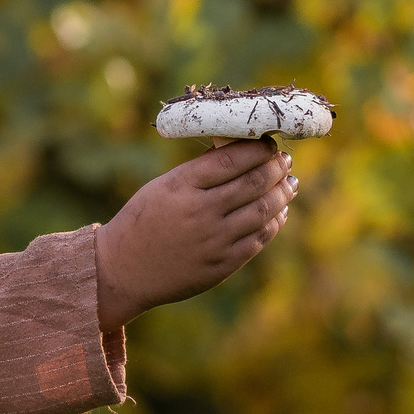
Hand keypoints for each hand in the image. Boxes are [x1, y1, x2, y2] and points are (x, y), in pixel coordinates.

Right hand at [94, 139, 296, 330]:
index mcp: (183, 186)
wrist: (124, 270)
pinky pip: (259, 239)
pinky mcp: (222, 265)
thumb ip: (200, 171)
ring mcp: (214, 241)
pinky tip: (279, 211)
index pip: (232, 159)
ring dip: (283, 193)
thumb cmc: (144, 220)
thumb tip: (241, 150)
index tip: (269, 142)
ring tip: (290, 183)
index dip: (258, 149)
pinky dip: (274, 222)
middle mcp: (201, 212)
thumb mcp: (164, 186)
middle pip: (254, 183)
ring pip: (263, 210)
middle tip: (286, 160)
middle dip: (276, 168)